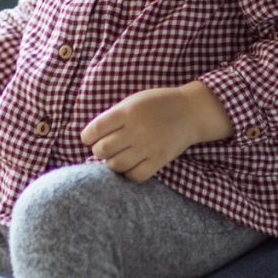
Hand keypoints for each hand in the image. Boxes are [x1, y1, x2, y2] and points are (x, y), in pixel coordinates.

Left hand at [79, 83, 231, 182]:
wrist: (191, 112)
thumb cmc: (157, 104)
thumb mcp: (133, 101)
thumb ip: (113, 117)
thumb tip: (91, 136)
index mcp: (127, 112)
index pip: (95, 129)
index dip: (87, 136)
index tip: (90, 138)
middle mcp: (136, 130)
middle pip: (102, 150)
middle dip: (98, 150)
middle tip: (105, 147)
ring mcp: (148, 147)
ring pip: (116, 165)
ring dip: (112, 162)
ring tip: (118, 155)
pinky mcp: (159, 160)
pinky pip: (135, 176)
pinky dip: (128, 173)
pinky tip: (131, 164)